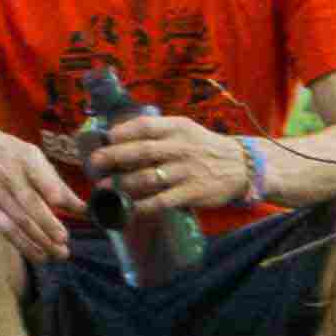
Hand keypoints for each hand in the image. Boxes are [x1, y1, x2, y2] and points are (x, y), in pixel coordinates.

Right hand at [0, 128, 89, 261]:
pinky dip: (23, 244)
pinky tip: (39, 256)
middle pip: (28, 201)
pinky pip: (5, 228)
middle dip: (46, 222)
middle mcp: (9, 174)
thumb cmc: (10, 154)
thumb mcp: (33, 157)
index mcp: (25, 157)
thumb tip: (82, 208)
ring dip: (39, 239)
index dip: (49, 187)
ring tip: (58, 253)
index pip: (38, 173)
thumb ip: (57, 183)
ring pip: (18, 220)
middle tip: (63, 239)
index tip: (61, 202)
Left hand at [99, 108, 251, 217]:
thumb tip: (120, 135)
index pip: (145, 126)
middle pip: (142, 151)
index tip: (105, 138)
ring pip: (148, 177)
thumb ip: (159, 132)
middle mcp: (181, 148)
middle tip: (94, 163)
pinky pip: (162, 200)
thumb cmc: (205, 147)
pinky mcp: (192, 192)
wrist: (241, 166)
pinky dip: (143, 205)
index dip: (122, 132)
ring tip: (103, 189)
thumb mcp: (186, 130)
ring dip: (122, 184)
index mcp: (178, 128)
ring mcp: (187, 171)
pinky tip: (129, 208)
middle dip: (114, 157)